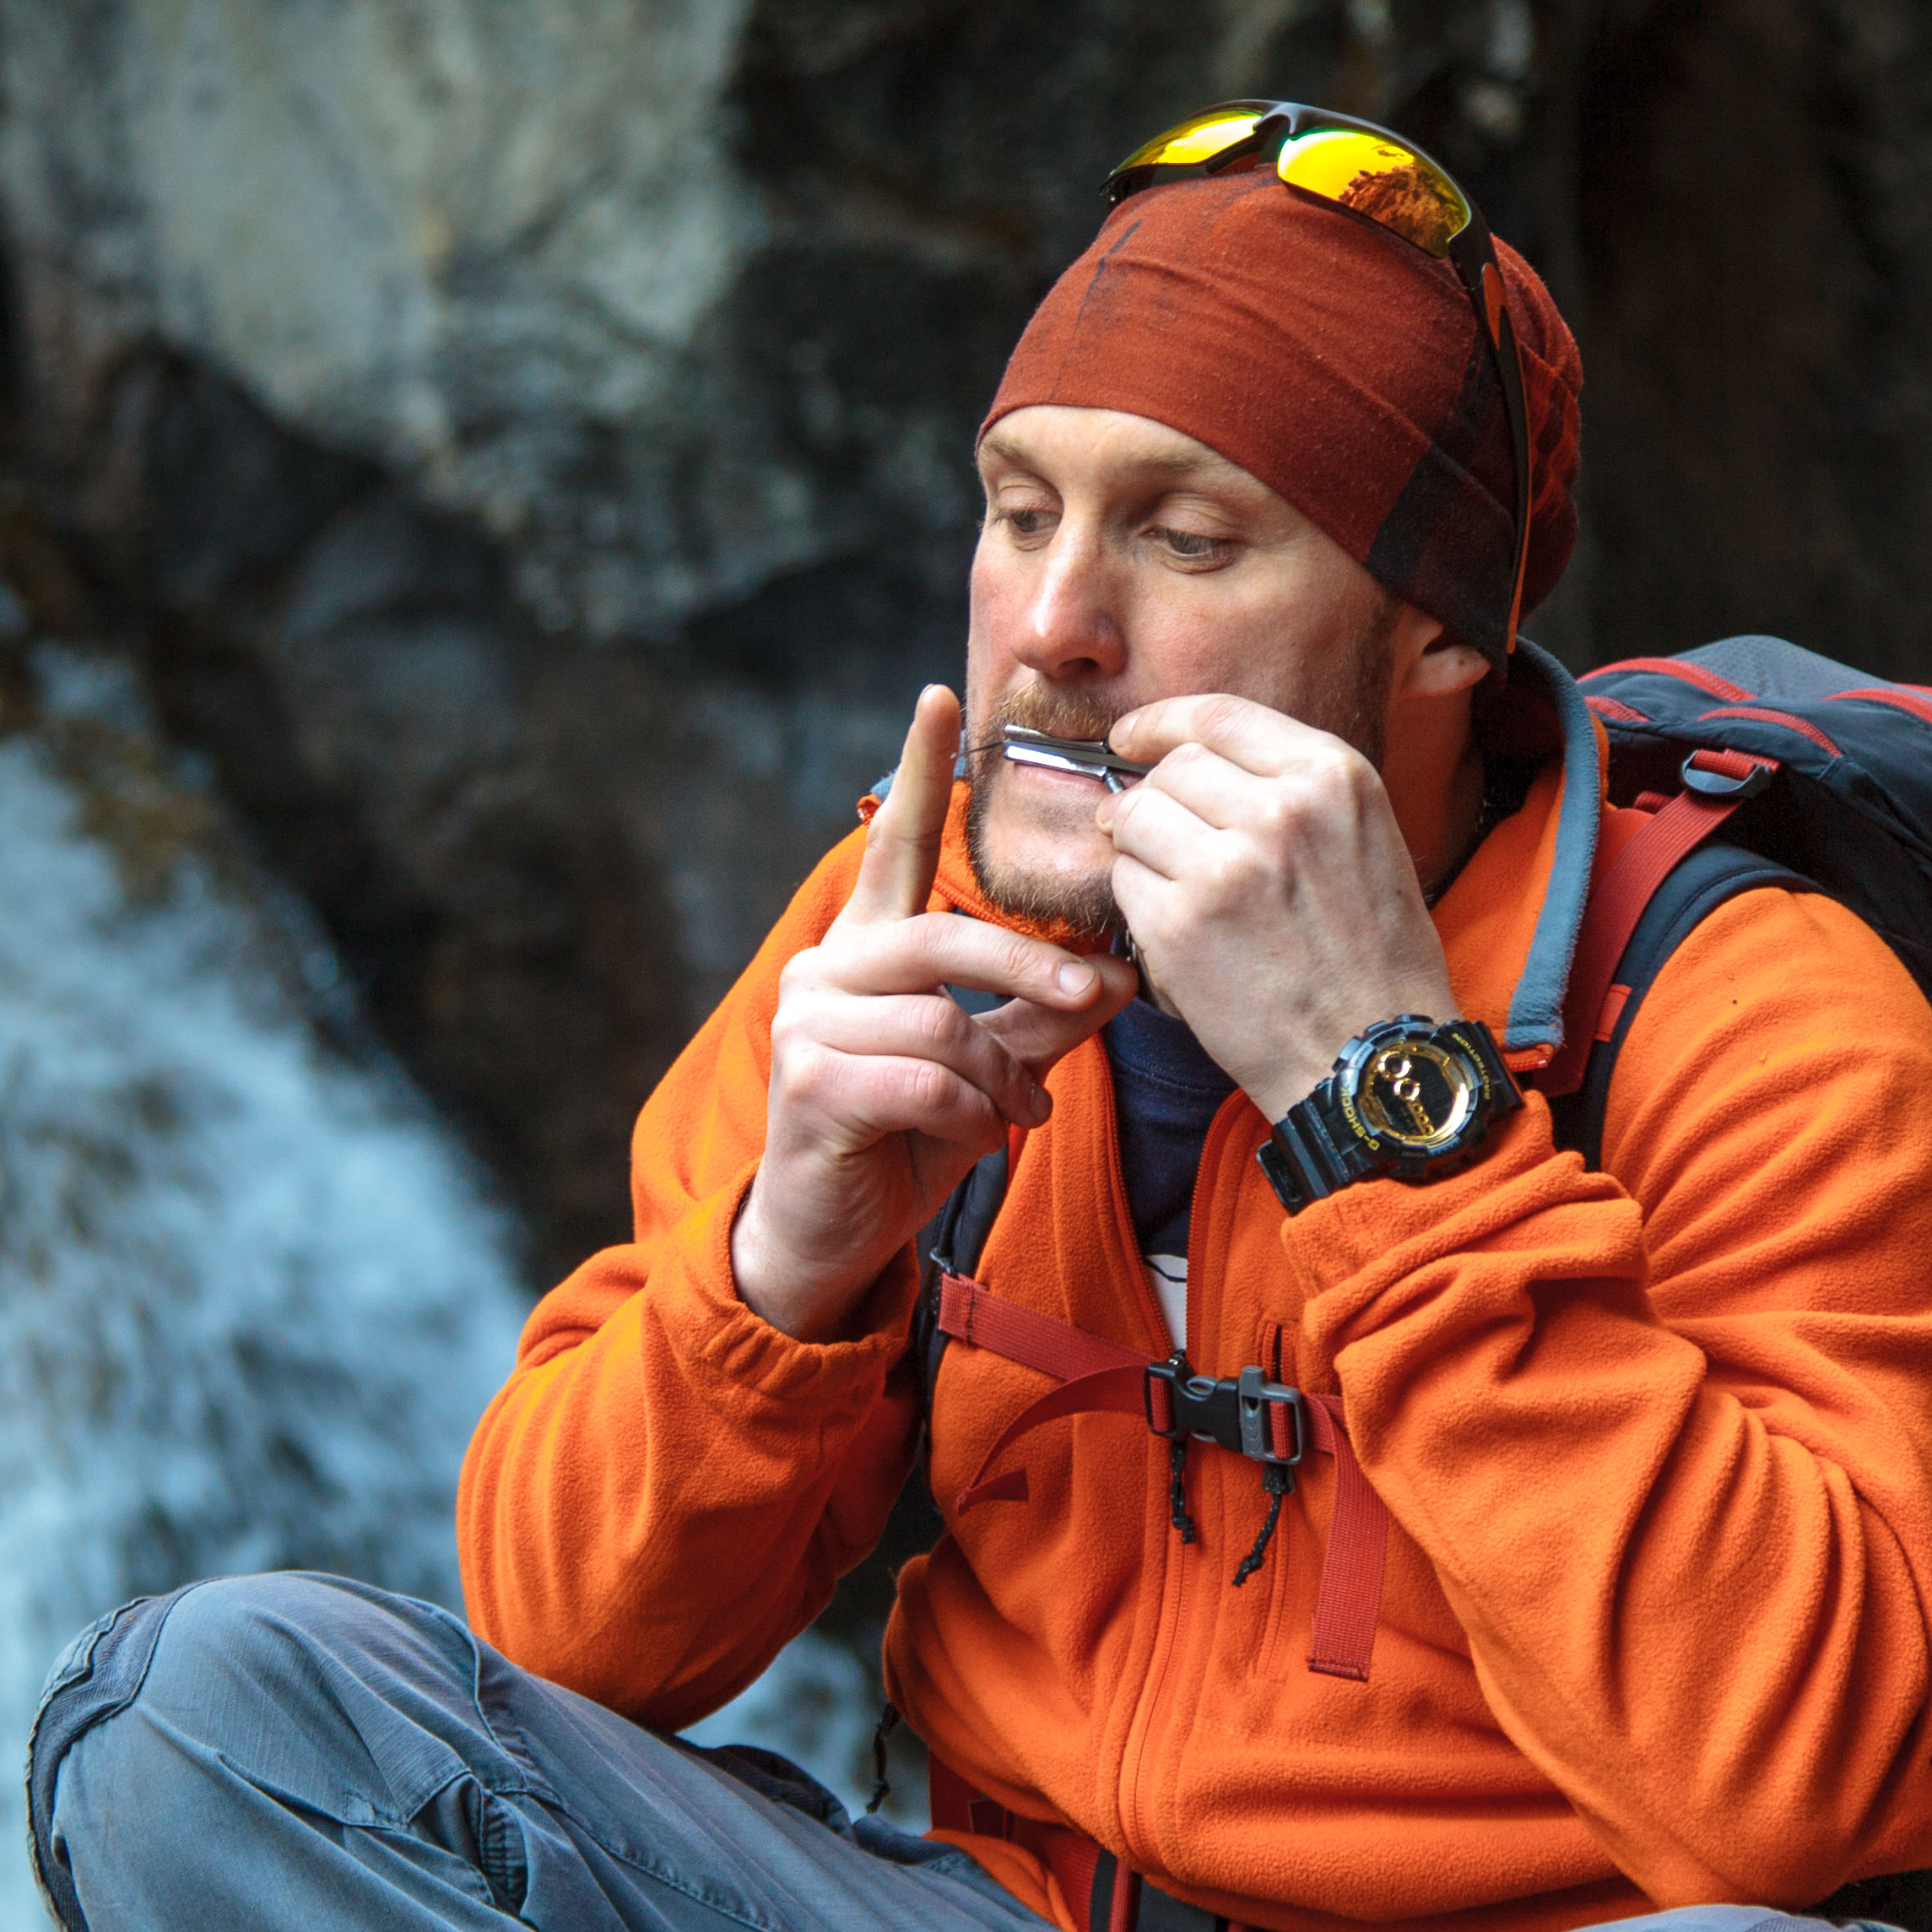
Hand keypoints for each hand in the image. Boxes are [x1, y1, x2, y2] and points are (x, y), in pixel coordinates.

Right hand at [734, 686, 1136, 1338]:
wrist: (828, 1234)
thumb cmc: (903, 1140)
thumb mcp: (987, 1072)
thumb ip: (1042, 1019)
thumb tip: (1124, 976)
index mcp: (866, 950)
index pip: (892, 846)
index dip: (917, 772)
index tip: (939, 696)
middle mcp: (825, 970)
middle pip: (944, 938)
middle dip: (1033, 970)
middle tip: (1101, 996)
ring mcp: (807, 1026)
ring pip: (943, 1022)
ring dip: (1004, 1075)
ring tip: (1022, 1112)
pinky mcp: (808, 1084)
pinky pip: (922, 1079)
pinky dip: (971, 1114)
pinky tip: (980, 1137)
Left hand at [1099, 694, 1461, 1117]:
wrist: (1370, 1056)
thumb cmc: (1371, 959)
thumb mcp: (1362, 839)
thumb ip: (1288, 789)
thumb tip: (1189, 761)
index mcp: (1333, 776)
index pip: (1219, 715)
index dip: (1161, 722)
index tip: (1131, 736)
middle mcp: (1281, 809)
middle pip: (1172, 768)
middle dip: (1154, 799)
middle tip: (1163, 842)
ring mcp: (1226, 865)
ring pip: (1135, 817)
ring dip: (1138, 850)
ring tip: (1175, 889)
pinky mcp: (1180, 923)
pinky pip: (1122, 881)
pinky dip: (1135, 901)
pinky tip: (1175, 929)